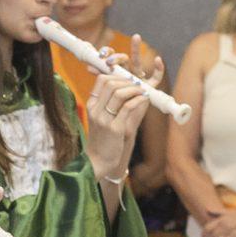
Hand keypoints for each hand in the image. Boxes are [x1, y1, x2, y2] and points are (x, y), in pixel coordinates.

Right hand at [85, 57, 158, 183]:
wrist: (98, 161)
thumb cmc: (102, 139)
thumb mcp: (101, 119)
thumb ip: (109, 104)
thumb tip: (126, 88)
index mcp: (91, 106)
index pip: (101, 80)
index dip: (117, 75)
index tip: (128, 80)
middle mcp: (95, 110)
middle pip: (111, 83)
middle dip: (128, 81)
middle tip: (138, 85)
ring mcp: (104, 119)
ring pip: (119, 93)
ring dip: (134, 89)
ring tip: (142, 92)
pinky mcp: (115, 129)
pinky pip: (128, 107)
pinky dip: (138, 100)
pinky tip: (143, 100)